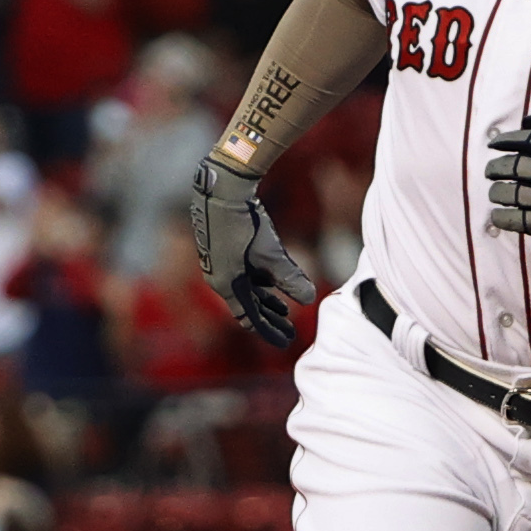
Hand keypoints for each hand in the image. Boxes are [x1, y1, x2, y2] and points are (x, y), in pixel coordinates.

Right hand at [189, 154, 315, 347]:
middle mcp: (220, 278)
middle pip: (248, 307)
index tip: (286, 341)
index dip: (269, 331)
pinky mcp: (223, 250)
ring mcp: (220, 264)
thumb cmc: (245, 222)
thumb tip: (310, 300)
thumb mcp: (271, 253)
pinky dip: (260, 284)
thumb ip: (290, 278)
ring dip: (266, 301)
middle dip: (270, 319)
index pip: (250, 318)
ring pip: (246, 290)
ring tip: (284, 311)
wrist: (221, 190)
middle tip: (289, 330)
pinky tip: (273, 284)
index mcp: (228, 284)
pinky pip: (244, 275)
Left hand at [483, 124, 530, 264]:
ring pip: (524, 195)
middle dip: (501, 168)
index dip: (511, 140)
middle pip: (526, 168)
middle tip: (489, 171)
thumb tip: (527, 120)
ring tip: (493, 193)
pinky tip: (497, 217)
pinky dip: (508, 219)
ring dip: (501, 193)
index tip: (494, 144)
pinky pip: (529, 221)